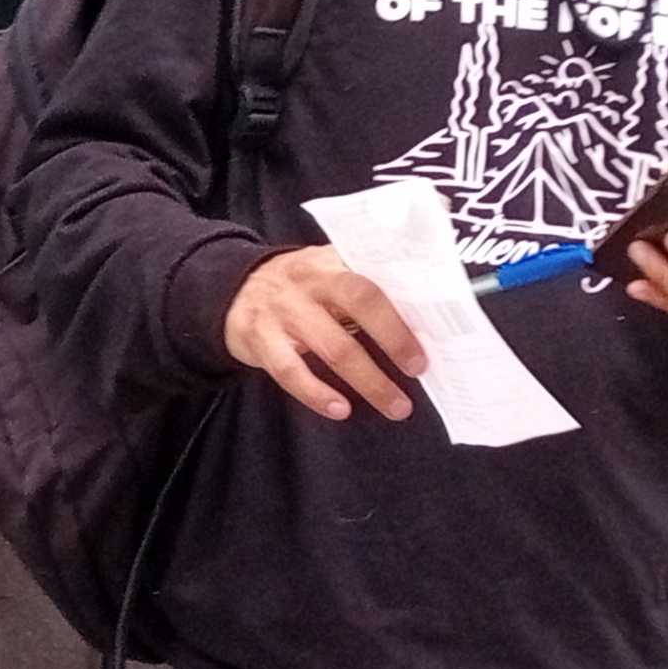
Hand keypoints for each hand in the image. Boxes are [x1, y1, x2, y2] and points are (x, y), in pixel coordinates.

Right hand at [224, 244, 427, 423]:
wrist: (230, 291)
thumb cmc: (298, 288)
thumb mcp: (326, 270)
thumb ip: (365, 283)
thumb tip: (422, 315)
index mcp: (333, 259)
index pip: (378, 272)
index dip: (408, 298)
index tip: (437, 326)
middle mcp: (309, 280)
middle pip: (359, 301)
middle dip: (394, 337)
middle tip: (420, 368)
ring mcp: (283, 309)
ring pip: (332, 346)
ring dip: (369, 381)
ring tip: (395, 406)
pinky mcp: (260, 339)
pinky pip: (290, 370)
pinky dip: (316, 394)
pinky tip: (340, 409)